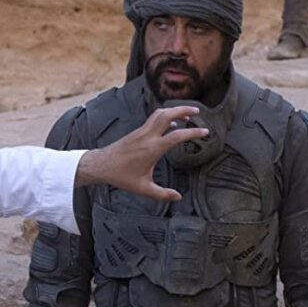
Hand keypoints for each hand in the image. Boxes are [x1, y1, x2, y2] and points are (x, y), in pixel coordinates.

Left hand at [75, 105, 207, 200]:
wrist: (102, 165)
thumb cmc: (121, 176)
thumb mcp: (143, 188)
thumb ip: (162, 194)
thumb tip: (178, 197)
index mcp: (152, 148)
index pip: (177, 136)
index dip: (193, 132)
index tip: (205, 132)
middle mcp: (147, 136)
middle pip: (168, 114)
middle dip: (184, 109)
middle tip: (198, 110)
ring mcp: (141, 131)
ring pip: (160, 113)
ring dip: (174, 110)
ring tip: (188, 114)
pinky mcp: (137, 131)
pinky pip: (154, 119)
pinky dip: (165, 116)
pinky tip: (172, 124)